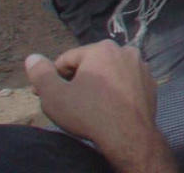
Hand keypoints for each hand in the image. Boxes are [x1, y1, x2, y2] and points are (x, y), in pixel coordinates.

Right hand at [26, 42, 173, 172]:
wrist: (128, 135)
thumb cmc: (88, 113)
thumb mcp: (54, 95)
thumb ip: (41, 74)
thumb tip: (33, 58)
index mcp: (101, 48)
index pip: (67, 60)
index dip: (52, 77)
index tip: (44, 94)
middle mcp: (125, 51)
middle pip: (90, 64)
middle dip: (75, 79)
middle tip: (65, 101)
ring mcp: (141, 67)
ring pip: (110, 72)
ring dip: (97, 84)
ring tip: (87, 105)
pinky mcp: (151, 83)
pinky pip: (126, 83)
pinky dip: (115, 91)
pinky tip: (107, 107)